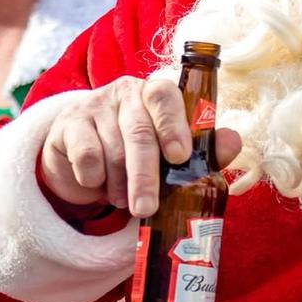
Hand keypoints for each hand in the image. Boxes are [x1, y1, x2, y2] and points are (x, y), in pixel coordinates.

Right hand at [39, 76, 242, 217]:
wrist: (82, 155)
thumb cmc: (138, 152)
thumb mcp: (170, 152)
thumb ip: (203, 149)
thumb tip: (233, 142)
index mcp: (155, 93)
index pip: (164, 96)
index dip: (173, 125)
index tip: (179, 156)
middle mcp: (125, 93)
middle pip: (138, 132)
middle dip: (145, 175)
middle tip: (146, 208)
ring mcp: (94, 106)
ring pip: (112, 150)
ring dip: (119, 184)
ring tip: (124, 197)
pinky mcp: (68, 125)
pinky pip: (85, 157)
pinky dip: (94, 179)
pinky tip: (98, 183)